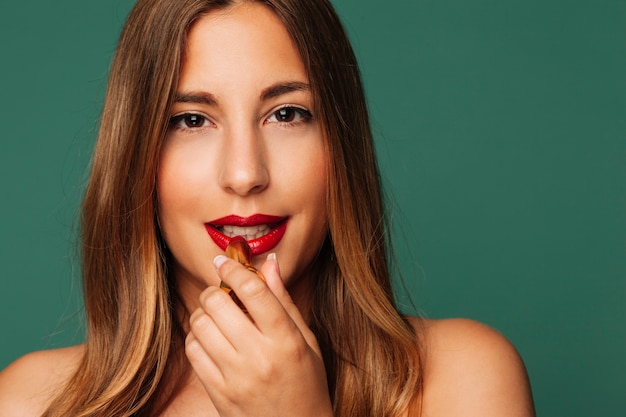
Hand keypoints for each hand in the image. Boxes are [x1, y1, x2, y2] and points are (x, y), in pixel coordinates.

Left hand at [185, 254, 332, 416]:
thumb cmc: (307, 384)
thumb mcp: (306, 341)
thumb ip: (284, 301)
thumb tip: (269, 264)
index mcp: (286, 340)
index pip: (253, 290)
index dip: (234, 269)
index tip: (224, 261)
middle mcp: (259, 357)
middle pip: (218, 303)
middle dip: (216, 290)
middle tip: (223, 294)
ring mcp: (236, 377)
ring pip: (200, 324)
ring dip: (204, 313)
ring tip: (218, 318)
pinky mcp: (218, 393)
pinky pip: (192, 351)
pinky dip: (197, 338)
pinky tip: (212, 340)